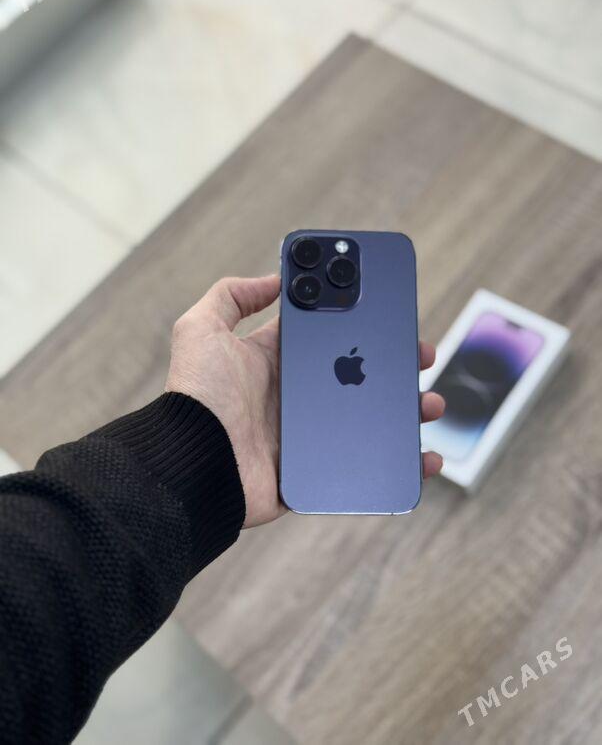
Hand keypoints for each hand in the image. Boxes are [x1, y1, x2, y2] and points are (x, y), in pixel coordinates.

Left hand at [165, 276, 443, 527]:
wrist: (192, 466)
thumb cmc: (196, 397)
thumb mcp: (202, 329)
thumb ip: (231, 295)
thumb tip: (274, 277)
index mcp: (278, 361)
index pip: (329, 335)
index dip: (360, 323)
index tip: (389, 311)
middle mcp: (296, 395)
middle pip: (359, 373)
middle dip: (394, 363)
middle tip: (420, 354)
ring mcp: (309, 433)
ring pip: (371, 417)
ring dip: (407, 409)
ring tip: (429, 403)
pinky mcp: (316, 469)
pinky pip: (367, 462)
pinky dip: (400, 461)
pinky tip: (423, 455)